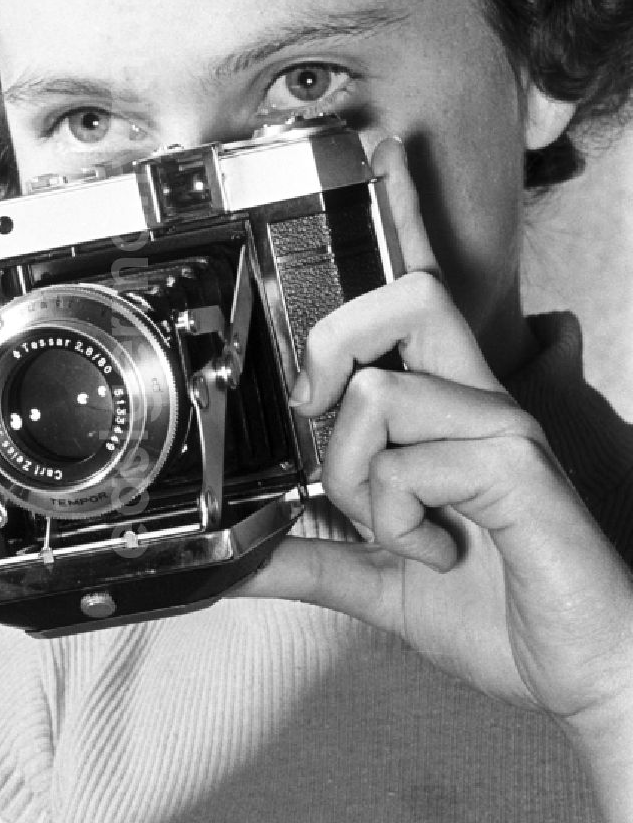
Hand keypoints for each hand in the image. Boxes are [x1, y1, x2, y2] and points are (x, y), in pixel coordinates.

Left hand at [237, 139, 632, 745]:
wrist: (585, 671)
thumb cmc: (502, 610)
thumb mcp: (380, 582)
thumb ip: (311, 560)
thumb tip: (236, 558)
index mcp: (447, 408)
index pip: (421, 289)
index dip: (402, 213)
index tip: (377, 150)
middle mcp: (477, 397)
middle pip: (404, 294)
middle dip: (335, 342)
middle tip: (322, 411)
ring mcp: (500, 424)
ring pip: (381, 392)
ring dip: (361, 478)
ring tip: (402, 529)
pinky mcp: (516, 463)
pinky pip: (414, 458)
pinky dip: (400, 519)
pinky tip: (440, 549)